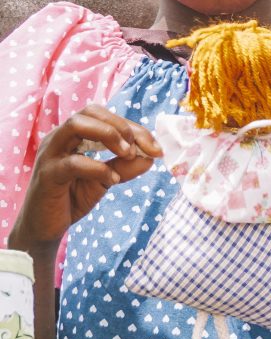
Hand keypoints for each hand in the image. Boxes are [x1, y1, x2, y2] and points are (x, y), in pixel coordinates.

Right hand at [9, 104, 160, 253]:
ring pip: (75, 125)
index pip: (104, 117)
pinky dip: (98, 168)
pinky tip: (113, 179)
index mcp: (73, 136)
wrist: (45, 227)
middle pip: (89, 111)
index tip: (156, 148)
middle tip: (139, 148)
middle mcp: (59, 138)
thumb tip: (151, 157)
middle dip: (121, 125)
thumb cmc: (72, 198)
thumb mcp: (106, 180)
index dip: (134, 128)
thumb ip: (126, 167)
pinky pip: (73, 163)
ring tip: (126, 154)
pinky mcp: (48, 175)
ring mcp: (51, 154)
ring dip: (108, 135)